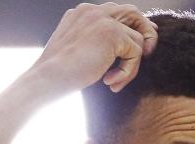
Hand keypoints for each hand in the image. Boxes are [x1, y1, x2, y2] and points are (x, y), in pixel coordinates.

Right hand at [27, 2, 157, 94]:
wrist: (47, 78)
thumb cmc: (60, 72)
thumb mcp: (80, 50)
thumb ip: (100, 42)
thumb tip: (127, 44)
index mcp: (83, 13)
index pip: (117, 12)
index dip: (134, 26)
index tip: (144, 44)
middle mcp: (93, 11)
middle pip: (133, 13)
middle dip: (146, 33)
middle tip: (147, 54)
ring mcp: (103, 19)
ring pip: (137, 40)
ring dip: (131, 66)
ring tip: (114, 81)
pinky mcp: (112, 33)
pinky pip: (136, 52)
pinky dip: (128, 71)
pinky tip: (109, 81)